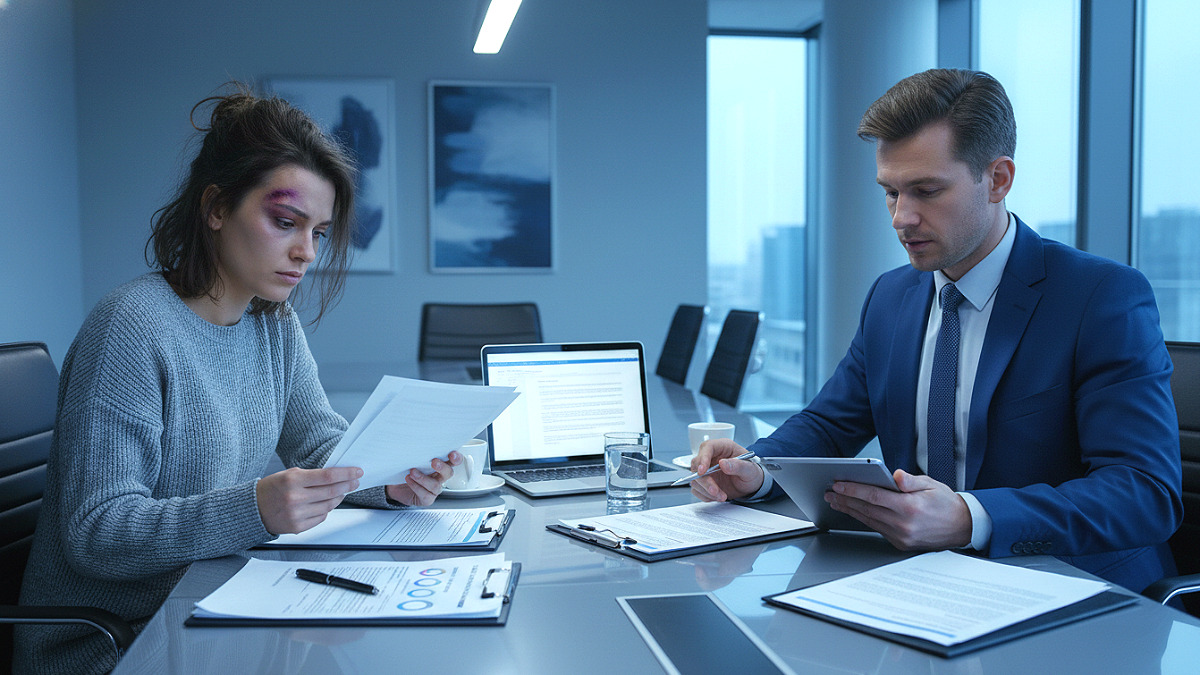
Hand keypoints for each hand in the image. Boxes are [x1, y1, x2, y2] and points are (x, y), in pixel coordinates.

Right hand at [257, 466, 362, 534]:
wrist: (252, 510)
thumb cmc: (271, 489)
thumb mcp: (288, 474)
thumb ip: (311, 476)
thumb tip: (336, 477)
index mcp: (292, 480)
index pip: (327, 476)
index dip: (346, 474)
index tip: (357, 472)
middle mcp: (295, 498)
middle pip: (331, 491)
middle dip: (347, 485)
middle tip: (355, 481)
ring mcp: (296, 514)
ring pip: (329, 506)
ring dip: (339, 497)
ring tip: (341, 491)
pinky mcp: (297, 527)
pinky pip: (321, 517)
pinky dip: (326, 509)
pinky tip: (325, 504)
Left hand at [384, 450, 462, 506]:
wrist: (396, 487)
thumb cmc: (407, 471)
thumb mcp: (413, 459)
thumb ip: (419, 454)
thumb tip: (417, 443)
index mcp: (440, 466)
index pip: (454, 461)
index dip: (456, 458)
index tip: (452, 454)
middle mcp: (439, 478)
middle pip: (449, 473)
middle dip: (443, 467)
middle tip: (434, 462)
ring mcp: (434, 489)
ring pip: (435, 485)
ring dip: (423, 478)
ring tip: (412, 472)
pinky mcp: (427, 499)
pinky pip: (425, 494)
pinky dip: (416, 486)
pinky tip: (408, 480)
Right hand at [689, 438, 763, 501]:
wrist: (750, 484)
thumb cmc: (751, 472)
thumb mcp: (750, 469)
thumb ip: (738, 465)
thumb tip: (723, 464)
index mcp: (722, 447)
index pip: (707, 447)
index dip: (703, 458)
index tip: (703, 471)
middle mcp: (711, 457)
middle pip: (697, 465)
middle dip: (705, 481)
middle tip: (715, 491)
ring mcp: (706, 470)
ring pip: (695, 479)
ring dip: (707, 490)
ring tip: (722, 496)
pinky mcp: (704, 482)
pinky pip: (697, 489)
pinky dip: (706, 496)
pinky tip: (718, 496)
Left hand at [824, 469, 971, 549]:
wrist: (963, 528)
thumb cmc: (946, 504)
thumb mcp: (931, 485)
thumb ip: (910, 481)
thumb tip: (896, 475)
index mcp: (910, 507)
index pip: (874, 496)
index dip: (853, 489)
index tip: (838, 484)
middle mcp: (904, 524)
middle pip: (866, 509)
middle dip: (845, 499)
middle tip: (830, 492)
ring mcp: (901, 536)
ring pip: (869, 520)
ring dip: (850, 510)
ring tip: (836, 501)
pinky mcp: (901, 543)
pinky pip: (877, 528)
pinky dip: (863, 519)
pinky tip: (855, 511)